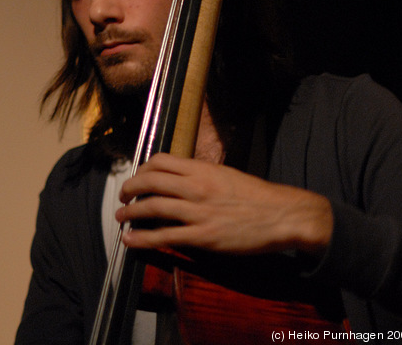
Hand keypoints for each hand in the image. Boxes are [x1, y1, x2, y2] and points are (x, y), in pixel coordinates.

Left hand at [116, 153, 331, 257]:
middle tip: (123, 197)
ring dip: (130, 212)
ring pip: (153, 207)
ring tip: (120, 217)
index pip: (161, 162)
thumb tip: (180, 179)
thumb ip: (201, 175)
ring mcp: (198, 212)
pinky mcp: (202, 237)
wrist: (280, 215)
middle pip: (150, 181)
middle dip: (130, 189)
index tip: (138, 177)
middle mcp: (195, 187)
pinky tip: (130, 239)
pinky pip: (164, 237)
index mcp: (202, 169)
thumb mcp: (225, 175)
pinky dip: (142, 238)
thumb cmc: (255, 195)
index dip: (143, 169)